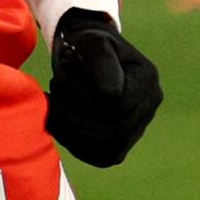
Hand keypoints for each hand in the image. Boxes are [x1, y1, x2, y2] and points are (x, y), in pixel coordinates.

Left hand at [44, 9, 162, 166]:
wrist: (86, 55)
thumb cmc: (86, 45)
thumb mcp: (91, 42)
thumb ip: (101, 62)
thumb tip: (111, 96)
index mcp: (146, 80)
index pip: (118, 106)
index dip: (84, 99)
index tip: (60, 79)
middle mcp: (149, 107)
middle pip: (114, 132)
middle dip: (75, 119)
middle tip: (50, 101)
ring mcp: (138, 127)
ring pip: (108, 151)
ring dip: (73, 135)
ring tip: (53, 111)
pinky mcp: (121, 143)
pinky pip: (100, 157)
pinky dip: (75, 145)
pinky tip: (58, 125)